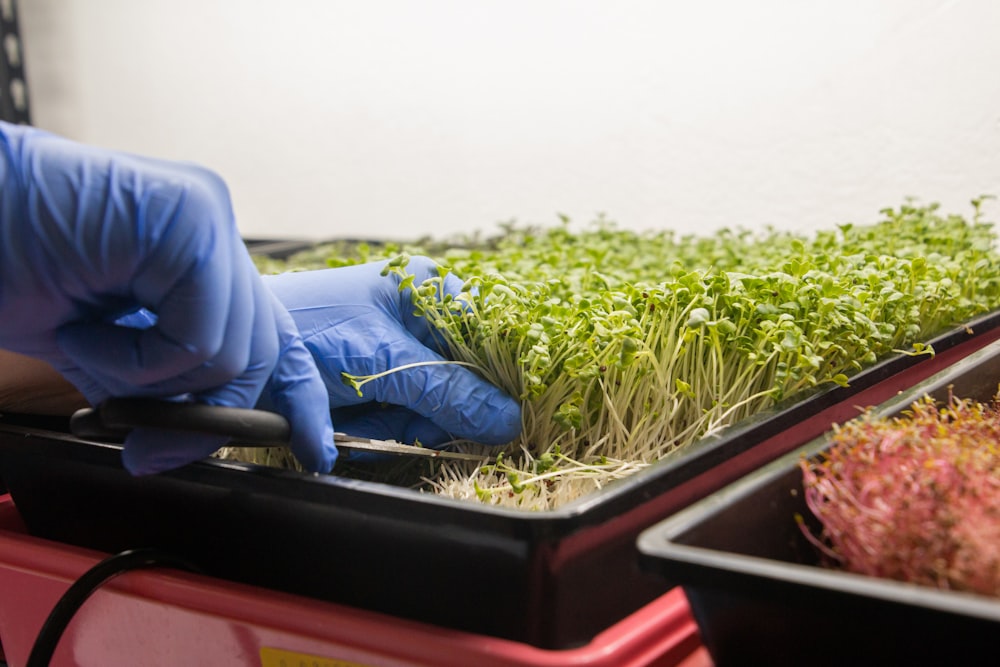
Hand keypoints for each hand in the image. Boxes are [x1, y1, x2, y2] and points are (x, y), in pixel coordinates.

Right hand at [0, 122, 335, 473]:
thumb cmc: (11, 271)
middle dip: (208, 414)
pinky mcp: (189, 222)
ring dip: (147, 379)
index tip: (315, 449)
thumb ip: (161, 382)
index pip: (271, 330)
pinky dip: (135, 360)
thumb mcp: (104, 346)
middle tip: (147, 448)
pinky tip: (84, 329)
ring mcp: (207, 218)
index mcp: (201, 250)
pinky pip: (198, 339)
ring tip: (84, 342)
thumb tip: (181, 446)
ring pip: (231, 353)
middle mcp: (214, 227)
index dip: (298, 395)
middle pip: (259, 350)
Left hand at [262, 258, 521, 451]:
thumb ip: (448, 392)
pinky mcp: (377, 386)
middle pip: (463, 381)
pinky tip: (348, 424)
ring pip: (433, 409)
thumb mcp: (383, 361)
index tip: (498, 416)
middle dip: (432, 410)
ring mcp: (397, 354)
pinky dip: (378, 432)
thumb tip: (510, 420)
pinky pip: (402, 421)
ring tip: (357, 414)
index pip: (488, 337)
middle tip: (395, 412)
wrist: (233, 360)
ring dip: (398, 425)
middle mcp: (420, 318)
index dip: (493, 380)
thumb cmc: (307, 334)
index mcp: (428, 288)